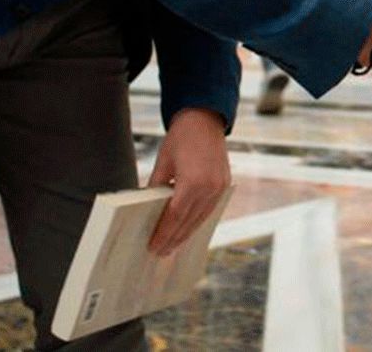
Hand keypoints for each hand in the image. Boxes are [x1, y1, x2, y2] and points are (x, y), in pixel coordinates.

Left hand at [146, 107, 230, 255]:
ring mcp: (220, 187)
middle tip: (160, 253)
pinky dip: (198, 221)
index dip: (164, 233)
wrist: (205, 119)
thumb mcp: (163, 162)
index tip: (154, 246)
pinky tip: (188, 229)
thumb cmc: (181, 137)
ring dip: (186, 234)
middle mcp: (210, 188)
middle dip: (174, 239)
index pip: (175, 216)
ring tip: (173, 246)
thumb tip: (147, 209)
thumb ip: (156, 187)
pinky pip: (210, 210)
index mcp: (193, 182)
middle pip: (189, 222)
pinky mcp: (225, 185)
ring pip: (201, 219)